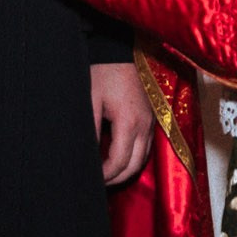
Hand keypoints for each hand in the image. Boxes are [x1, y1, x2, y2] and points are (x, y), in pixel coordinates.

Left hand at [91, 62, 154, 185]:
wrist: (119, 52)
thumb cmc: (103, 73)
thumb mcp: (90, 100)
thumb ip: (91, 130)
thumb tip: (86, 155)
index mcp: (129, 122)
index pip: (120, 161)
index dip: (105, 175)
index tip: (92, 180)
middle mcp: (144, 126)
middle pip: (135, 166)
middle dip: (117, 179)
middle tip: (98, 184)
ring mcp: (150, 122)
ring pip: (143, 159)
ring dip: (126, 171)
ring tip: (106, 176)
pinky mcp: (150, 118)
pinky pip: (145, 147)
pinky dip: (133, 159)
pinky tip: (118, 160)